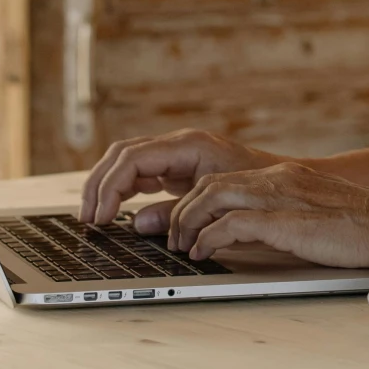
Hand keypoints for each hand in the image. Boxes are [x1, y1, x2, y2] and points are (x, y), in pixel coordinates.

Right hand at [80, 128, 276, 228]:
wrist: (280, 180)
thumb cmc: (255, 188)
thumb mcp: (215, 203)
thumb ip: (175, 213)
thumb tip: (136, 224)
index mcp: (188, 145)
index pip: (132, 158)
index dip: (110, 187)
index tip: (100, 217)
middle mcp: (178, 144)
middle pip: (121, 154)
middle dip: (99, 184)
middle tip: (88, 218)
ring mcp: (175, 153)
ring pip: (125, 160)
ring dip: (105, 186)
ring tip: (93, 216)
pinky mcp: (176, 166)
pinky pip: (139, 171)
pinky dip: (122, 188)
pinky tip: (112, 210)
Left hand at [162, 162, 368, 268]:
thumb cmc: (356, 228)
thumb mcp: (308, 214)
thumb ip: (274, 218)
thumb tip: (234, 236)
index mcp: (282, 176)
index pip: (221, 178)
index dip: (193, 202)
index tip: (181, 226)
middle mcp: (277, 179)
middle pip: (208, 184)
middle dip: (181, 212)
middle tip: (173, 239)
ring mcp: (281, 196)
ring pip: (212, 196)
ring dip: (188, 223)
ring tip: (183, 247)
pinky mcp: (287, 220)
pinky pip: (233, 222)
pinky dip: (210, 237)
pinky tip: (204, 253)